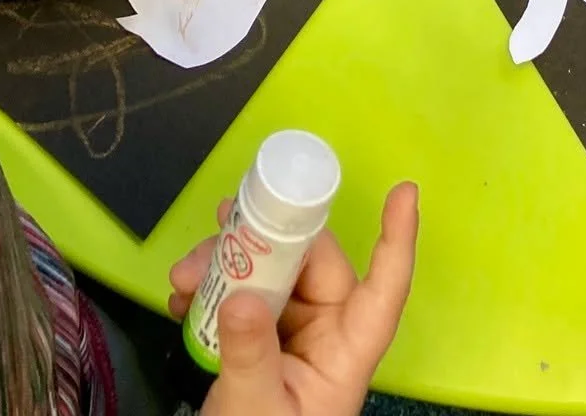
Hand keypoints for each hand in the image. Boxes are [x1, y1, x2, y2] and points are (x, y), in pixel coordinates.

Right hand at [169, 184, 419, 415]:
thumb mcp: (254, 409)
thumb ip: (249, 356)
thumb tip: (241, 296)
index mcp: (346, 352)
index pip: (384, 289)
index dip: (396, 239)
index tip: (404, 191)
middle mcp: (326, 334)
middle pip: (310, 265)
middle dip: (264, 243)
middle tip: (218, 227)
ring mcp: (292, 334)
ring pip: (271, 273)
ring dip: (224, 265)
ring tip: (182, 277)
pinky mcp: (260, 338)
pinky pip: (243, 294)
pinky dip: (211, 289)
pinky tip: (181, 296)